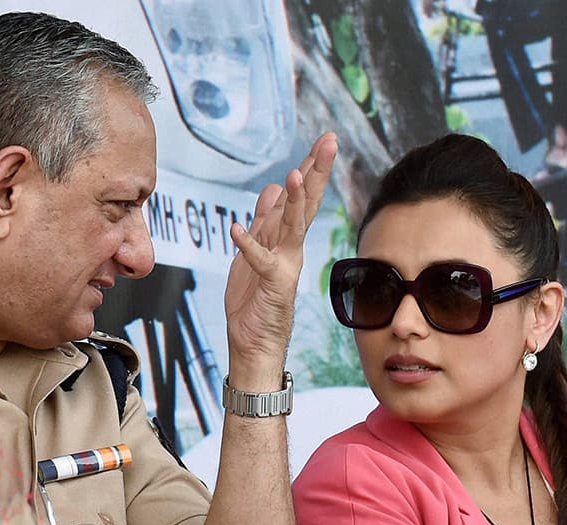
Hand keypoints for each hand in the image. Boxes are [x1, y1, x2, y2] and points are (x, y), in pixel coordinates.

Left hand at [224, 132, 337, 385]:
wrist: (253, 342)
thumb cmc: (255, 300)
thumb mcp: (255, 249)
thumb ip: (265, 220)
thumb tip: (274, 187)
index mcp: (286, 238)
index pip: (303, 196)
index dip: (312, 167)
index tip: (325, 139)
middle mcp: (291, 249)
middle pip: (307, 204)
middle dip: (317, 172)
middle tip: (330, 142)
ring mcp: (285, 266)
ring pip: (291, 228)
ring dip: (293, 203)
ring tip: (295, 176)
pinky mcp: (272, 286)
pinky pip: (258, 262)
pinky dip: (248, 246)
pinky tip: (236, 230)